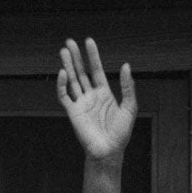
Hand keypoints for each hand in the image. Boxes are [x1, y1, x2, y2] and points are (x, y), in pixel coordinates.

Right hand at [56, 39, 134, 161]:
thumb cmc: (120, 133)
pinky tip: (62, 73)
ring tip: (64, 51)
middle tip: (70, 42)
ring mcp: (81, 103)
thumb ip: (127, 87)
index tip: (89, 41)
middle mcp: (91, 96)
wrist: (109, 151)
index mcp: (104, 93)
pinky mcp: (73, 113)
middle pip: (81, 72)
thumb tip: (125, 66)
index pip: (96, 70)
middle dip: (76, 57)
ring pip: (72, 80)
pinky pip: (64, 96)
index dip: (93, 56)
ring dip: (67, 65)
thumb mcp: (129, 107)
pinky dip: (62, 85)